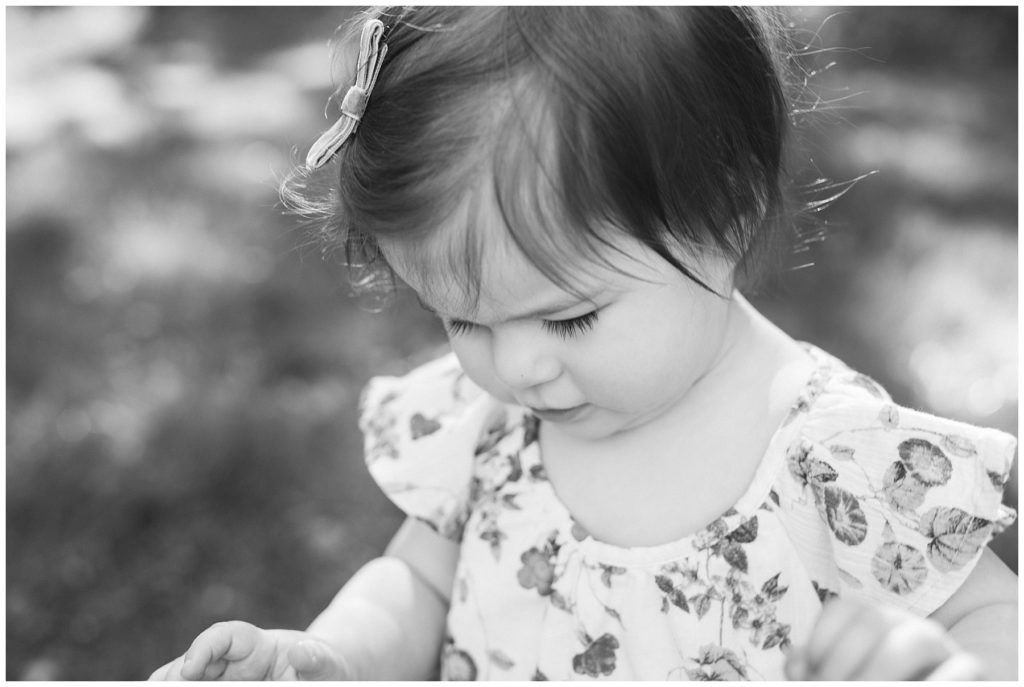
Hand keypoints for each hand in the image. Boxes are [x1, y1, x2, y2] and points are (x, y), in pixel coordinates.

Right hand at [148, 620, 352, 679]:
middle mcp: (233, 662)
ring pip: (189, 681)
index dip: (203, 649)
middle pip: (194, 662)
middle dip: (173, 675)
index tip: (188, 670)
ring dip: (172, 686)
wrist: (325, 677)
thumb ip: (316, 659)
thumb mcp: (328, 664)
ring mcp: (225, 680)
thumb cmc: (326, 669)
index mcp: (257, 644)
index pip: (223, 636)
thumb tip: (303, 652)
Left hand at [784, 599, 983, 679]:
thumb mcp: (838, 679)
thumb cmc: (868, 685)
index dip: (821, 642)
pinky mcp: (970, 672)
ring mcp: (943, 649)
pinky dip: (936, 684)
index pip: (845, 610)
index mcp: (872, 623)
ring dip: (883, 671)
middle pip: (876, 620)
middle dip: (845, 661)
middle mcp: (907, 627)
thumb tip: (796, 668)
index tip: (809, 676)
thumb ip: (813, 672)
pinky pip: (964, 669)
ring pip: (920, 640)